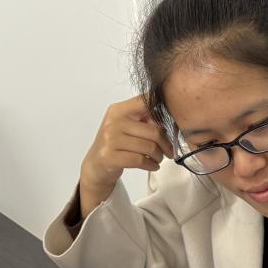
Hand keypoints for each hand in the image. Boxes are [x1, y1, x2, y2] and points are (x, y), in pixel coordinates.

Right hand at [78, 96, 173, 216]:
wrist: (96, 164)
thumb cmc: (117, 143)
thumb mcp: (127, 126)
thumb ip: (145, 120)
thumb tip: (169, 122)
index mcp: (119, 110)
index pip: (146, 102)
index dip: (163, 110)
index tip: (171, 122)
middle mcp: (114, 122)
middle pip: (153, 131)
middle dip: (166, 144)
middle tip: (169, 151)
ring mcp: (111, 139)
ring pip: (149, 147)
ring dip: (159, 156)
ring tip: (159, 158)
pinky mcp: (110, 157)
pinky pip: (140, 160)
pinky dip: (151, 164)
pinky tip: (153, 165)